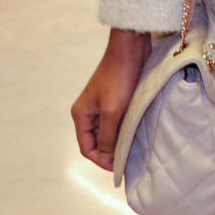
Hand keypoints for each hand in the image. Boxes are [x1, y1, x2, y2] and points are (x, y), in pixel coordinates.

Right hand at [72, 28, 151, 170]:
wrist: (130, 48)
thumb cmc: (119, 78)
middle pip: (95, 141)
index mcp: (81, 115)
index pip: (86, 147)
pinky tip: (134, 132)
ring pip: (106, 131)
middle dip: (108, 152)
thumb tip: (105, 155)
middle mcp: (87, 111)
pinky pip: (115, 120)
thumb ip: (107, 136)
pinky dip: (122, 129)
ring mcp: (100, 104)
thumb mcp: (112, 111)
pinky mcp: (114, 97)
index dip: (100, 160)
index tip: (118, 166)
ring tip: (131, 149)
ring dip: (116, 141)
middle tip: (126, 160)